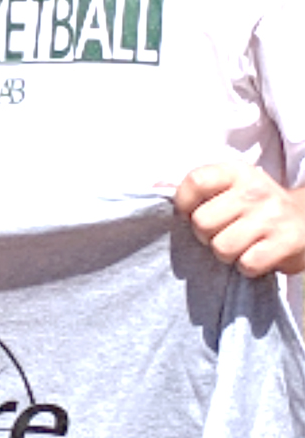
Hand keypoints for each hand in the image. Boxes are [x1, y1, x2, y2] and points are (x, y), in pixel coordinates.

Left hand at [172, 163, 304, 276]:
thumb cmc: (254, 205)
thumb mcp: (227, 186)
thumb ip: (193, 188)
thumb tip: (152, 188)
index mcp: (235, 171)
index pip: (194, 182)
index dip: (184, 204)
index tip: (190, 213)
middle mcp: (254, 190)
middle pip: (202, 222)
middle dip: (206, 235)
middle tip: (222, 232)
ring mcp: (272, 216)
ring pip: (222, 247)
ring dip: (226, 253)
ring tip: (239, 244)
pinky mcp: (286, 243)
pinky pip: (247, 264)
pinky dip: (247, 266)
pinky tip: (256, 254)